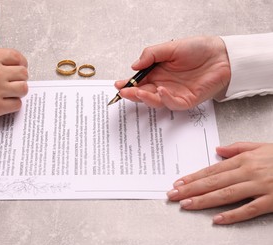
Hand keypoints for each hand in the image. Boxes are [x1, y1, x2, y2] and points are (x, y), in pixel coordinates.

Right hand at [0, 34, 27, 132]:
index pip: (15, 56)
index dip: (19, 61)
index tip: (17, 66)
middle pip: (22, 73)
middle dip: (20, 75)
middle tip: (14, 80)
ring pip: (22, 89)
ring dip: (19, 90)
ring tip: (11, 92)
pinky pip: (15, 105)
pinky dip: (13, 104)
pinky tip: (5, 103)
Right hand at [115, 36, 230, 109]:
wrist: (221, 54)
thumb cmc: (198, 49)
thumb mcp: (170, 47)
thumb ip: (151, 55)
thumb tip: (134, 65)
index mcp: (158, 72)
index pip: (139, 81)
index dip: (128, 84)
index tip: (118, 84)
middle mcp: (163, 84)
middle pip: (144, 93)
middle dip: (132, 93)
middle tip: (124, 91)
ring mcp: (174, 94)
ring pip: (155, 101)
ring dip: (145, 97)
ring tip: (137, 92)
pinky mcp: (186, 101)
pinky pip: (172, 103)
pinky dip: (165, 98)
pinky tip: (161, 90)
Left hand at [167, 142, 272, 223]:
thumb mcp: (261, 146)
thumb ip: (238, 148)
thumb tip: (217, 150)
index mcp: (245, 160)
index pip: (212, 169)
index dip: (194, 177)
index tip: (178, 183)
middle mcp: (249, 172)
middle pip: (214, 182)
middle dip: (191, 189)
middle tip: (173, 195)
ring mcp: (260, 186)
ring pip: (226, 194)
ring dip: (204, 200)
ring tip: (187, 205)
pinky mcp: (272, 200)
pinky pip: (250, 209)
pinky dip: (233, 215)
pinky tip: (218, 219)